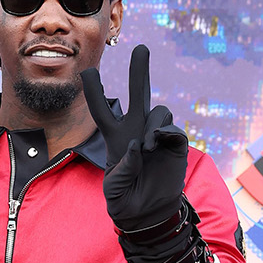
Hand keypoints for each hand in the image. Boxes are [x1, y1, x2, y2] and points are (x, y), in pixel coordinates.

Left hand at [82, 48, 188, 231]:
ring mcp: (157, 135)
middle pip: (137, 93)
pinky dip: (165, 132)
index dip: (95, 93)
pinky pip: (172, 128)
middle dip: (139, 70)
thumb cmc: (125, 201)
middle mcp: (137, 130)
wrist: (148, 214)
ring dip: (152, 123)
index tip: (87, 73)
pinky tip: (158, 144)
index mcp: (116, 137)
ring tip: (148, 145)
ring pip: (157, 110)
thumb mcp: (114, 189)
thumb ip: (122, 169)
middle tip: (140, 47)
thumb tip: (137, 145)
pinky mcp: (175, 144)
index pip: (103, 111)